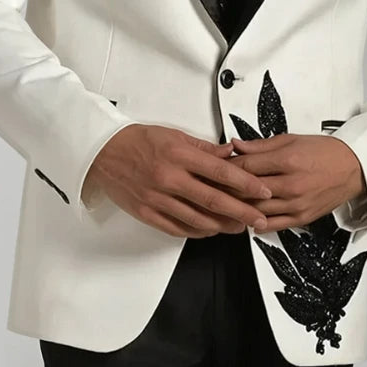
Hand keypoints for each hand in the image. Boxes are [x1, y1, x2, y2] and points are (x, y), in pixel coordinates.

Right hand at [82, 125, 272, 236]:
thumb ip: (204, 148)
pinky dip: (198, 231)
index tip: (263, 191)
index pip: (221, 172)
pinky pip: (179, 228)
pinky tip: (211, 229)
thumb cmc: (139, 140)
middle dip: (242, 212)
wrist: (103, 152)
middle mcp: (169, 178)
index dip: (246, 184)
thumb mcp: (174, 134)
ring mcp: (158, 199)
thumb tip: (231, 153)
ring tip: (240, 226)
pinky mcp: (148, 213)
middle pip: (214, 200)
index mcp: (179, 155)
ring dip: (223, 226)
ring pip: (198, 219)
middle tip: (260, 219)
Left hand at [227, 133, 365, 232]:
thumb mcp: (290, 139)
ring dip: (238, 207)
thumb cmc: (325, 152)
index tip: (216, 166)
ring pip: (257, 209)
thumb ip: (260, 145)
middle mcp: (291, 184)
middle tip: (213, 186)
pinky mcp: (302, 218)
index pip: (246, 166)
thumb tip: (236, 145)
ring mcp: (296, 204)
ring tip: (224, 203)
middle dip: (227, 188)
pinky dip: (257, 223)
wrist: (352, 168)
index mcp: (287, 160)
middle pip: (248, 190)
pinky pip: (273, 225)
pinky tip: (247, 219)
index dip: (227, 167)